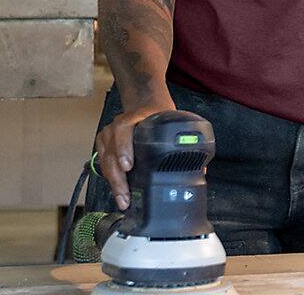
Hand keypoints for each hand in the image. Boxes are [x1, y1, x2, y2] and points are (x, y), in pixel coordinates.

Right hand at [95, 95, 175, 210]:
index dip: (123, 147)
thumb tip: (201, 169)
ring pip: (104, 158)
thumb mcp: (170, 120)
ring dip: (112, 181)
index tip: (128, 165)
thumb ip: (181, 143)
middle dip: (117, 175)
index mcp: (136, 117)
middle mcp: (119, 125)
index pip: (123, 128)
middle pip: (111, 150)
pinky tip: (117, 190)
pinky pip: (101, 162)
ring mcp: (109, 134)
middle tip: (125, 195)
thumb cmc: (158, 114)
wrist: (145, 103)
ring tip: (123, 199)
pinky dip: (108, 177)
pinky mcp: (104, 143)